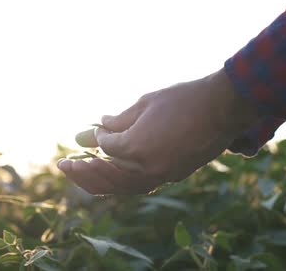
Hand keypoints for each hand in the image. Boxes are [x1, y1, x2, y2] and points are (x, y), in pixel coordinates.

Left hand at [57, 69, 259, 194]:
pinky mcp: (173, 176)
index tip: (101, 126)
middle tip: (62, 164)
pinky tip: (110, 176)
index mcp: (136, 148)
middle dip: (82, 170)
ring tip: (78, 174)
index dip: (100, 135)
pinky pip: (139, 186)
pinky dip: (120, 183)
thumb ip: (118, 120)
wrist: (224, 107)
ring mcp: (162, 176)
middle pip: (106, 177)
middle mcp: (147, 168)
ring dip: (97, 181)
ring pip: (122, 187)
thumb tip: (95, 130)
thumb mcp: (145, 103)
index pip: (106, 146)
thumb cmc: (183, 98)